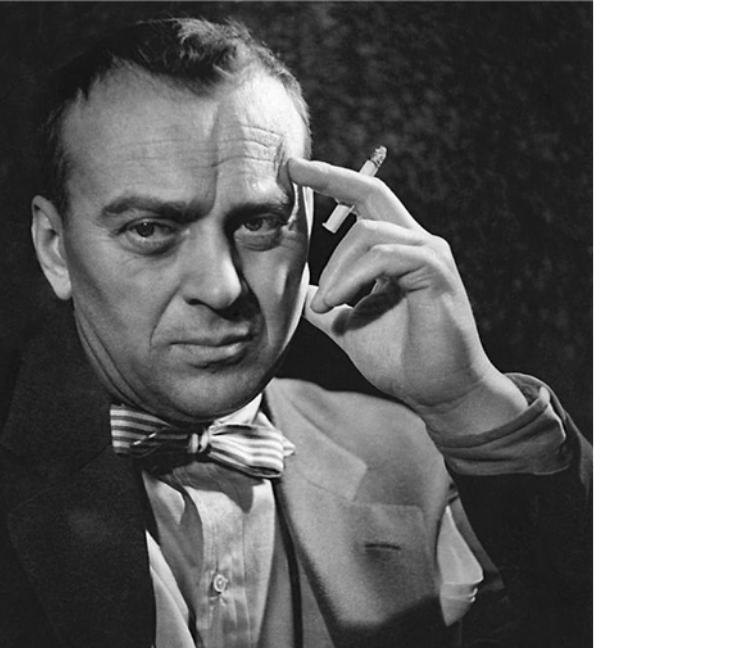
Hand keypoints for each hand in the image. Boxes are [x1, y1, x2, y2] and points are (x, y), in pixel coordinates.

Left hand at [288, 157, 527, 436]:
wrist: (439, 393)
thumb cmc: (402, 361)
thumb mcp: (350, 327)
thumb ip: (330, 306)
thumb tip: (302, 294)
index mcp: (397, 252)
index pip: (364, 202)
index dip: (332, 182)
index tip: (295, 169)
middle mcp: (417, 244)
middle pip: (372, 193)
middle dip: (331, 177)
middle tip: (293, 170)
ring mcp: (430, 256)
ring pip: (369, 231)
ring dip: (334, 269)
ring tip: (324, 306)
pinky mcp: (436, 273)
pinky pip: (385, 256)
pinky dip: (352, 277)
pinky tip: (336, 304)